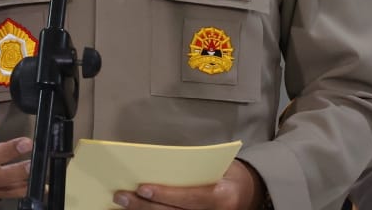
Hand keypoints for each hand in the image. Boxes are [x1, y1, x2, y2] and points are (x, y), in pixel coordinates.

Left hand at [116, 159, 264, 209]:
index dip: (166, 194)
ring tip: (122, 203)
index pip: (191, 198)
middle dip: (144, 207)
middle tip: (121, 196)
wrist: (250, 195)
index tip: (143, 188)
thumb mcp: (222, 167)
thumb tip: (161, 165)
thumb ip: (196, 169)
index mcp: (222, 198)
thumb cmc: (230, 176)